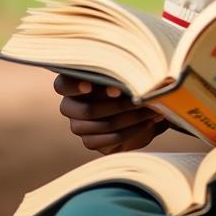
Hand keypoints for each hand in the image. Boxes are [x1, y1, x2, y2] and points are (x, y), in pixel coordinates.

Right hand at [53, 74, 168, 153]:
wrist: (132, 110)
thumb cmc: (124, 82)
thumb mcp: (121, 73)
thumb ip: (119, 72)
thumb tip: (131, 76)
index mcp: (71, 83)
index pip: (63, 85)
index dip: (75, 86)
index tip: (90, 86)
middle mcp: (70, 105)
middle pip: (88, 110)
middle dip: (117, 105)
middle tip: (138, 98)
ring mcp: (77, 126)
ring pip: (103, 124)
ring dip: (132, 117)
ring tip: (152, 109)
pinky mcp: (90, 142)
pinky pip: (111, 138)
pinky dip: (133, 129)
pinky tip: (148, 122)